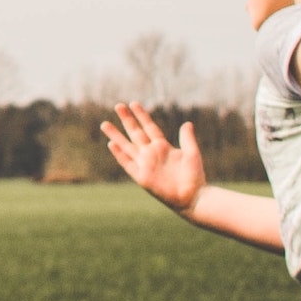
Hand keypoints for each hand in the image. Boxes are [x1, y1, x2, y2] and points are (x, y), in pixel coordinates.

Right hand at [100, 102, 204, 216]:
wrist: (192, 196)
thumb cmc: (195, 176)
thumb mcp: (192, 153)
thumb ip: (187, 138)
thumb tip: (187, 123)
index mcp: (163, 147)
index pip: (149, 127)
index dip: (142, 116)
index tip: (134, 103)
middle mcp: (152, 154)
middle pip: (136, 133)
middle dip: (127, 120)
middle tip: (118, 105)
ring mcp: (145, 165)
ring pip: (127, 146)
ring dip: (116, 135)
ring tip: (105, 124)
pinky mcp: (142, 177)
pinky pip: (128, 164)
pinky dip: (120, 155)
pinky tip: (112, 145)